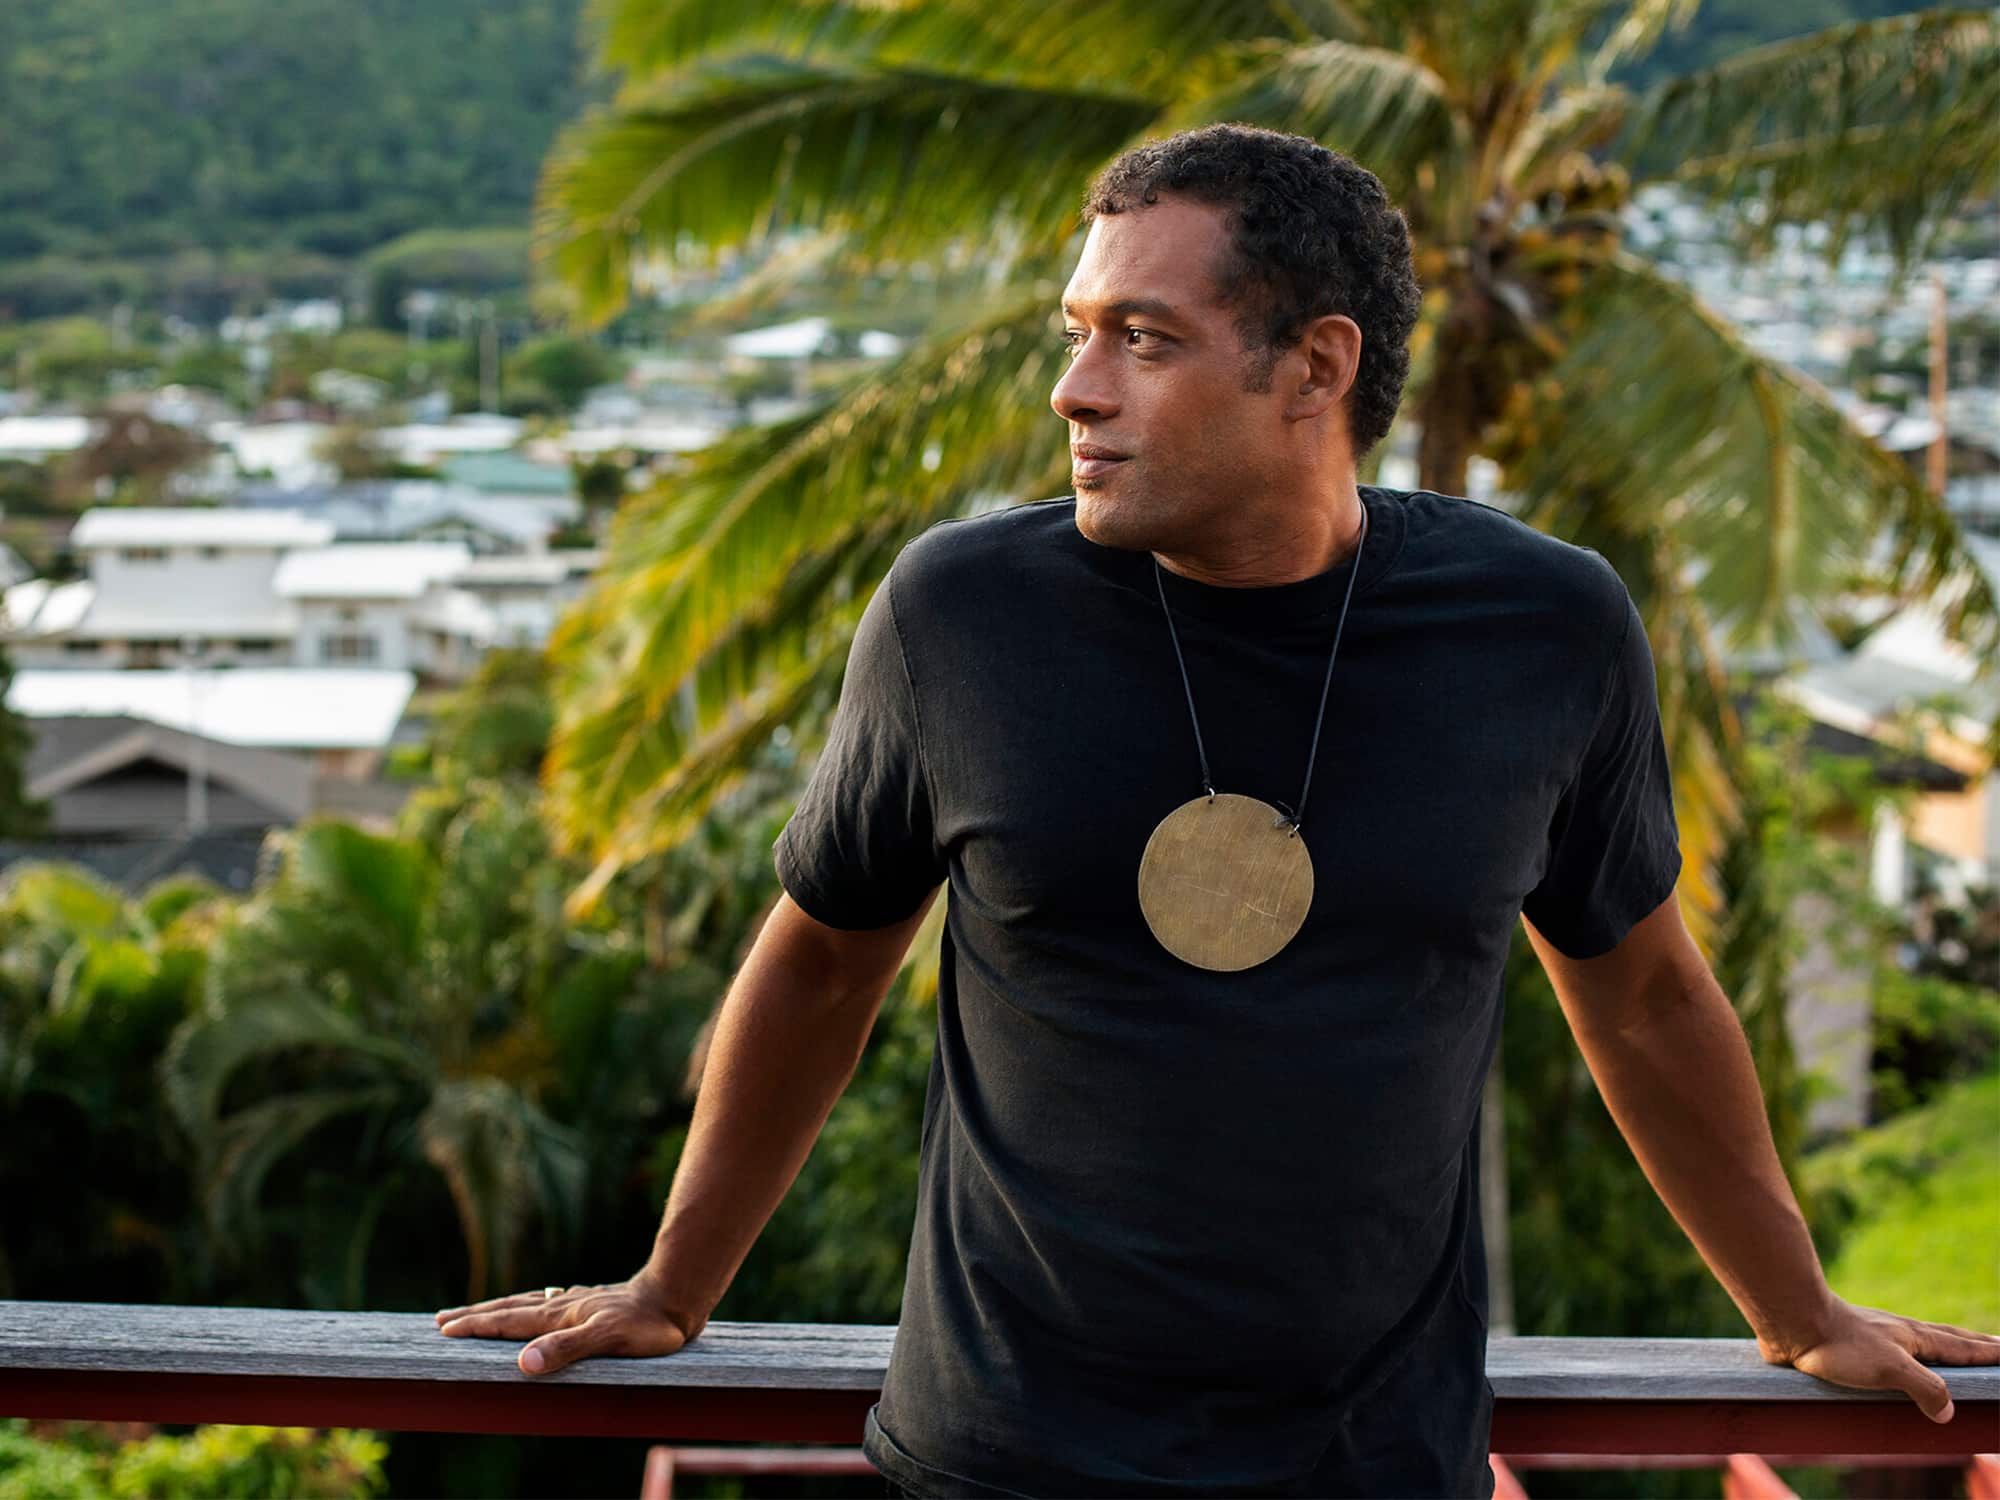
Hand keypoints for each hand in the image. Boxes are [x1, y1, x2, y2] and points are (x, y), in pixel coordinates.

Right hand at [434, 1274, 699, 1375]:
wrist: (677, 1295)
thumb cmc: (646, 1325)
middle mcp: (563, 1305)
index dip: (475, 1326)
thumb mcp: (607, 1339)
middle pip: (510, 1308)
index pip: (507, 1321)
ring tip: (478, 1311)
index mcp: (559, 1315)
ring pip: (528, 1303)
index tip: (443, 1329)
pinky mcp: (593, 1302)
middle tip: (441, 1319)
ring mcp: (577, 1301)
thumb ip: (565, 1350)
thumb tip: (522, 1363)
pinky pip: (549, 1303)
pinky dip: (531, 1306)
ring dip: (500, 1308)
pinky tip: (539, 1306)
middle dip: (475, 1314)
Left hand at [1758, 1298, 1999, 1421]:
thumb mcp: (1891, 1369)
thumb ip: (1926, 1388)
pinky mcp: (1851, 1344)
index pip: (1962, 1348)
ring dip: (1943, 1345)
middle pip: (1947, 1338)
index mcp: (1915, 1338)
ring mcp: (1876, 1336)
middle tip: (1996, 1345)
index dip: (1988, 1352)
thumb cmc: (1839, 1343)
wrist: (1791, 1320)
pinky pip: (1892, 1350)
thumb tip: (1949, 1411)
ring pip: (1920, 1340)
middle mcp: (1900, 1334)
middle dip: (1974, 1344)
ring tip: (1956, 1349)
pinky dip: (1908, 1352)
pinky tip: (1898, 1356)